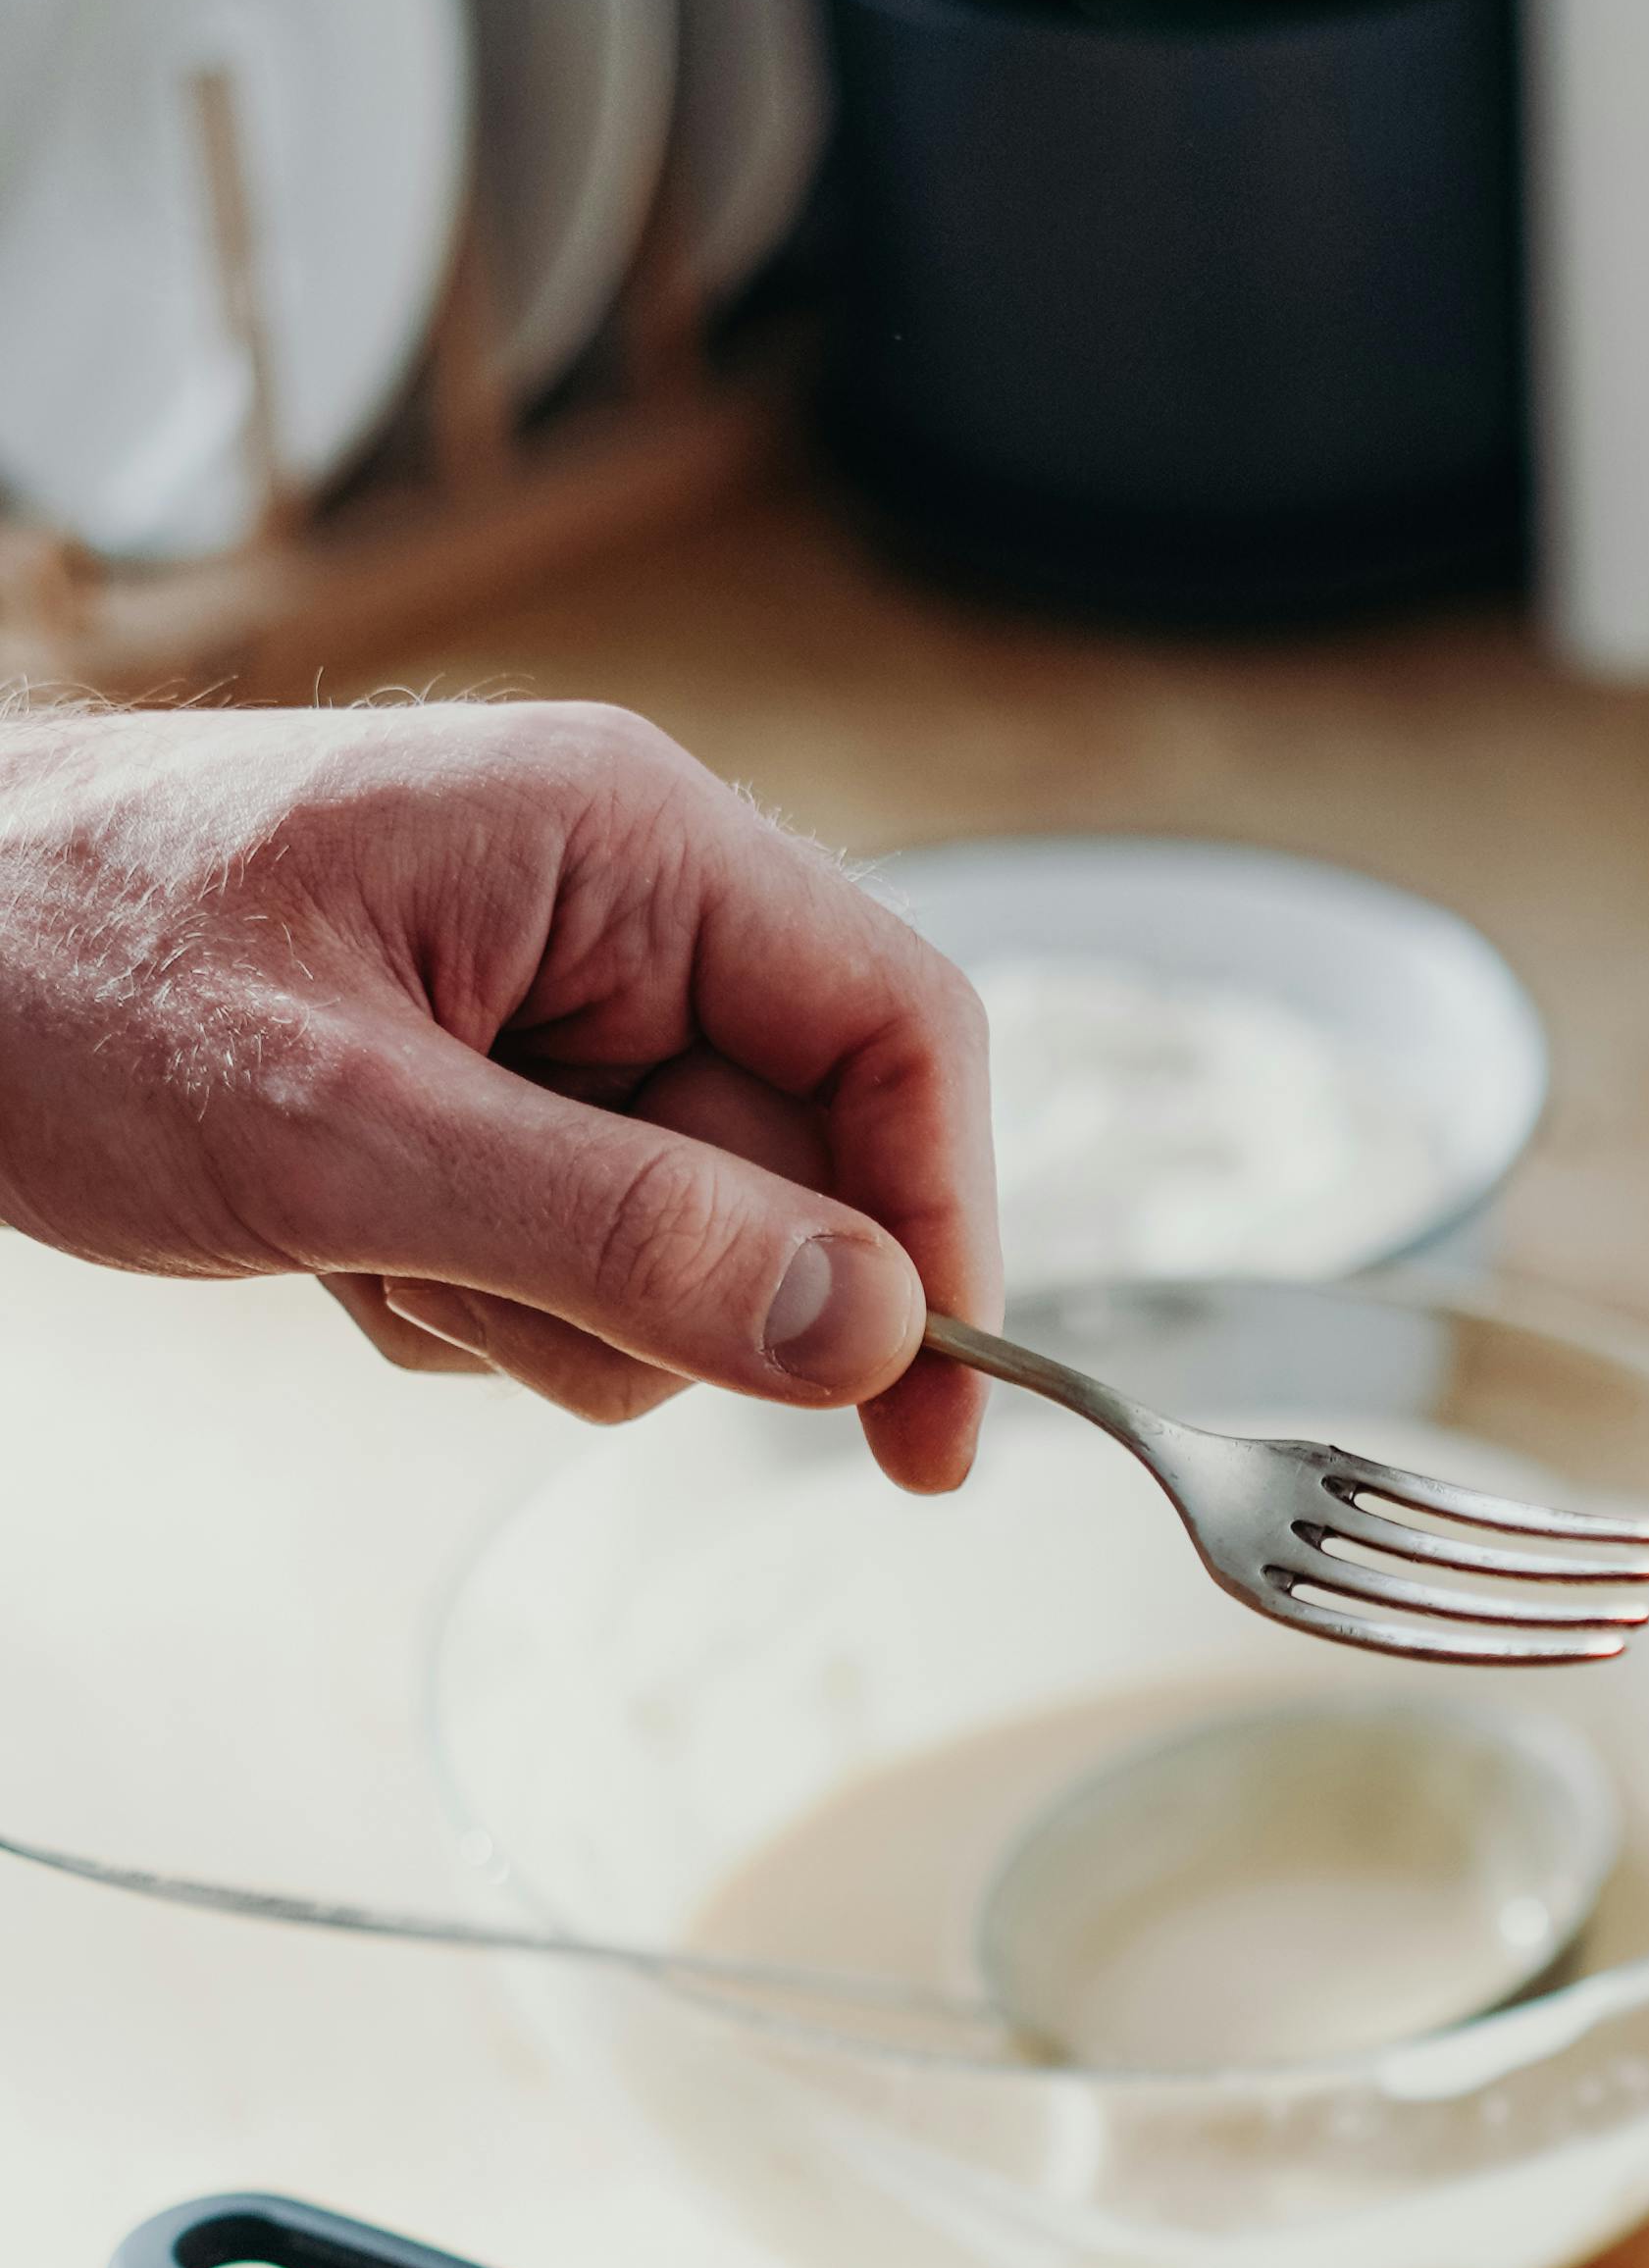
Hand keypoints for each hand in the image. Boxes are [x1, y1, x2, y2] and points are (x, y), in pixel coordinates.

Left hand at [0, 700, 996, 1485]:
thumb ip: (621, 1234)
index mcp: (626, 840)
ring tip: (365, 1240)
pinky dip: (465, 1298)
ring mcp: (561, 1005)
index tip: (928, 1427)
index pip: (899, 1034)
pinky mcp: (499, 1096)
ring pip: (688, 1252)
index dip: (941, 1238)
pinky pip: (579, 1266)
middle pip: (799, 1169)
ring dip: (536, 1310)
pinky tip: (336, 1236)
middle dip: (656, 1288)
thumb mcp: (342, 1131)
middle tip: (464, 1282)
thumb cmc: (64, 972)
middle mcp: (622, 906)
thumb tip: (862, 1331)